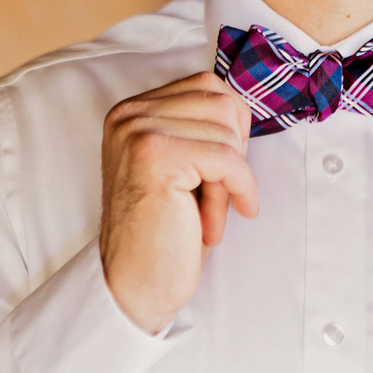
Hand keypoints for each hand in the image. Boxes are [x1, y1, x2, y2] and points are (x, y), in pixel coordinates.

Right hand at [99, 72, 256, 333]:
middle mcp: (129, 113)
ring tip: (207, 212)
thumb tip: (243, 107)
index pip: (208, 87)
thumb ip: (200, 127)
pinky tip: (222, 221)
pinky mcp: (154, 156)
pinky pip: (226, 158)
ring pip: (227, 130)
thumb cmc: (164, 229)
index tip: (222, 172)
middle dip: (233, 153)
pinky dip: (238, 190)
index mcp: (133, 110)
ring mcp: (137, 130)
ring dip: (230, 178)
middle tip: (216, 196)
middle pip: (223, 104)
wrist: (134, 286)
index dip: (230, 131)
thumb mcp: (184, 165)